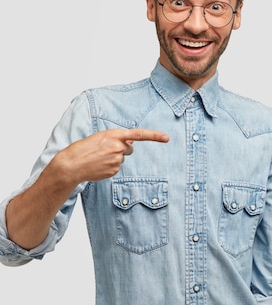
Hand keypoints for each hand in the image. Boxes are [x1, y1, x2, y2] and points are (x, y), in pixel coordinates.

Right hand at [52, 128, 169, 183]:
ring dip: (114, 157)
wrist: (71, 164)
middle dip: (121, 149)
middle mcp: (118, 147)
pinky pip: (117, 167)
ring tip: (99, 157)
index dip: (154, 136)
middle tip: (105, 150)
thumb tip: (131, 143)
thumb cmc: (83, 148)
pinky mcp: (114, 170)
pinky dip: (110, 166)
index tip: (166, 137)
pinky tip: (99, 165)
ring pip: (122, 158)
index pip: (139, 134)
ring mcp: (117, 159)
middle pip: (129, 148)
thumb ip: (117, 138)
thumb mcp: (101, 137)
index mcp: (114, 134)